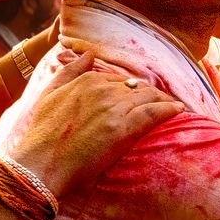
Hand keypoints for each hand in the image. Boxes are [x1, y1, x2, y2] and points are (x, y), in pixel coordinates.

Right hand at [8, 52, 183, 196]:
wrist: (39, 165)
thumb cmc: (41, 134)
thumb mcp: (49, 95)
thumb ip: (70, 71)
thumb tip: (89, 54)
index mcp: (88, 80)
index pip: (120, 80)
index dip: (132, 89)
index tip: (140, 96)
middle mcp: (104, 90)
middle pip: (137, 87)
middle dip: (150, 94)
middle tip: (162, 102)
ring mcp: (115, 108)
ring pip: (149, 97)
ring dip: (164, 100)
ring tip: (173, 106)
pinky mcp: (124, 129)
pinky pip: (155, 112)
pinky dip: (170, 109)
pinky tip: (179, 110)